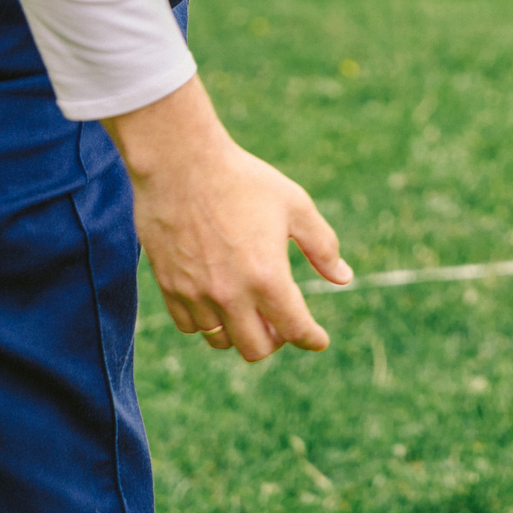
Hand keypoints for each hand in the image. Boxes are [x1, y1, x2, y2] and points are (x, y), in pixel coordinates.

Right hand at [101, 76, 351, 360]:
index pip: (294, 329)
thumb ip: (322, 246)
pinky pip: (189, 326)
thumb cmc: (243, 180)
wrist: (181, 163)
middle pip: (256, 349)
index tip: (318, 339)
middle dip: (276, 341)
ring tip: (250, 311)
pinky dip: (207, 323)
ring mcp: (196, 293)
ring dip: (240, 333)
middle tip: (281, 323)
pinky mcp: (168, 286)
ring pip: (220, 341)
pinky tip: (219, 302)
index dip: (311, 338)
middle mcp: (230, 294)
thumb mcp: (295, 206)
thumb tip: (344, 278)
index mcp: (267, 277)